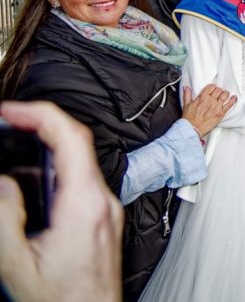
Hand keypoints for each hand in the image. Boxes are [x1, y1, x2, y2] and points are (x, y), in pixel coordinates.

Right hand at [0, 101, 122, 301]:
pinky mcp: (101, 221)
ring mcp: (105, 211)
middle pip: (76, 144)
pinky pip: (78, 184)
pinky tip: (25, 188)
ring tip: (8, 151)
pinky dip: (52, 174)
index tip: (9, 110)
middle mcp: (102, 201)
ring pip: (77, 164)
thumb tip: (3, 181)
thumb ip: (5, 217)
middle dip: (38, 127)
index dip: (39, 113)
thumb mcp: (17, 263)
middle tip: (6, 122)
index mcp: (86, 203)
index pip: (71, 137)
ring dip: (42, 152)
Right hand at [181, 84, 236, 137]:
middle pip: (219, 90)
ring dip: (225, 94)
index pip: (211, 87)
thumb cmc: (189, 119)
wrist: (192, 129)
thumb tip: (187, 88)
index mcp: (202, 98)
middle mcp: (210, 101)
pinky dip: (233, 100)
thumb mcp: (186, 105)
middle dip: (219, 90)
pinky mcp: (220, 114)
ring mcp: (216, 107)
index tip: (213, 89)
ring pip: (225, 95)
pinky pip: (229, 105)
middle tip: (218, 93)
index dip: (213, 87)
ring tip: (225, 95)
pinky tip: (234, 98)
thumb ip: (187, 95)